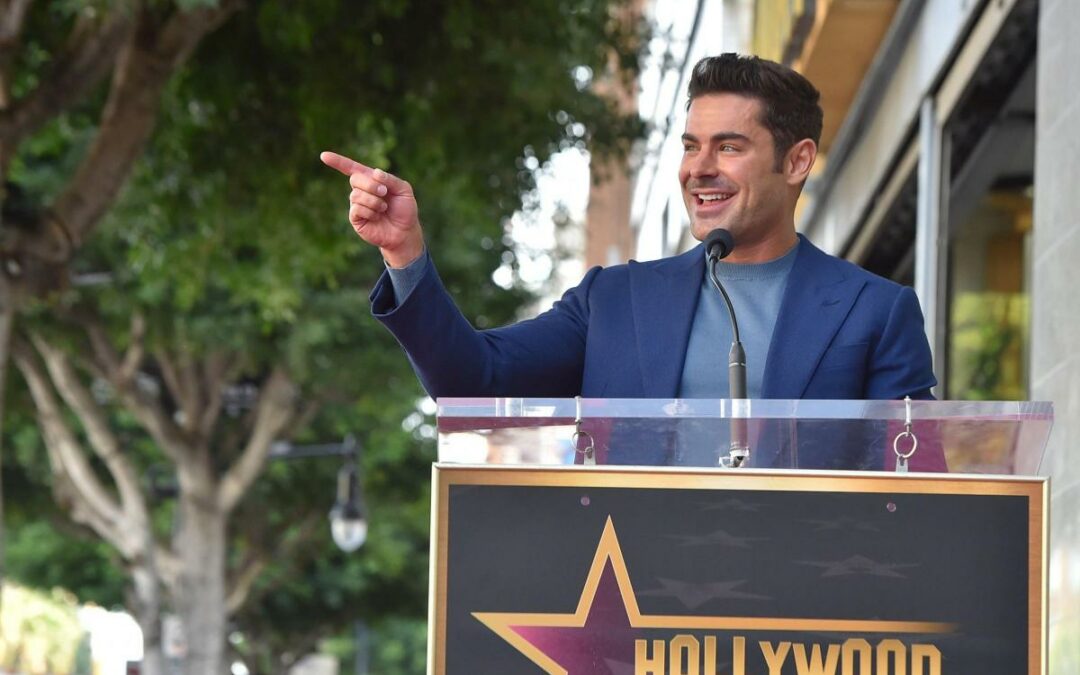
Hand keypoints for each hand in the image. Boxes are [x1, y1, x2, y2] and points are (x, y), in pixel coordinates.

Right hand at [320, 151, 423, 267]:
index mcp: (372, 180)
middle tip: (384, 193)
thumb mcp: (404, 190)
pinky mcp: (356, 218)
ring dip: (373, 200)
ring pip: (355, 195)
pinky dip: (369, 211)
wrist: (405, 232)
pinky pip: (356, 209)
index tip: (324, 156)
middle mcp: (362, 191)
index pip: (352, 168)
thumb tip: (375, 172)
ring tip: (383, 208)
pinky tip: (377, 216)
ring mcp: (357, 204)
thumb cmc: (405, 210)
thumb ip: (391, 179)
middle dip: (370, 185)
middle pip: (355, 179)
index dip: (338, 162)